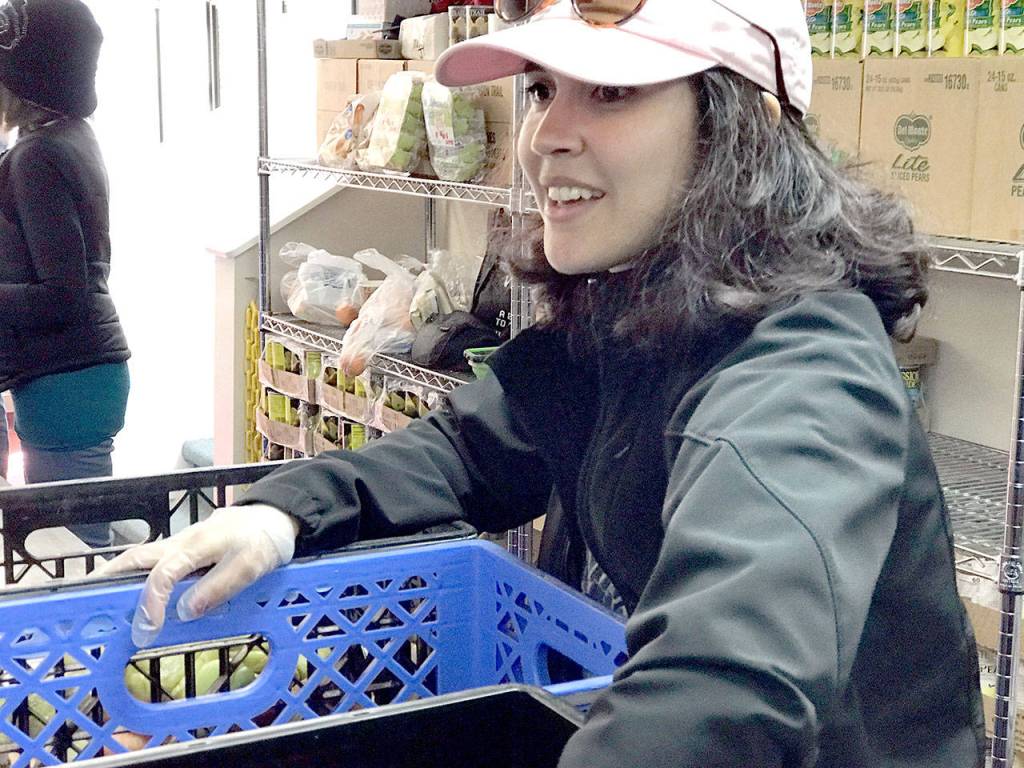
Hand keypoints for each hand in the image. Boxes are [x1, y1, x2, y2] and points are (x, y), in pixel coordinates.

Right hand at [95, 504, 299, 647]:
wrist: (275, 516)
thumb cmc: (263, 540)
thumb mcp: (250, 566)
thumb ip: (218, 587)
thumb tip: (185, 611)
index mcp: (196, 546)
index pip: (162, 574)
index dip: (150, 602)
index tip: (146, 629)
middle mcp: (180, 543)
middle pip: (136, 560)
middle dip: (108, 580)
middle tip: (85, 604)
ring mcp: (180, 546)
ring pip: (141, 560)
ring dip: (118, 579)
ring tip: (97, 603)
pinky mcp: (184, 551)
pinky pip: (153, 564)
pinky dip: (136, 579)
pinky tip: (131, 596)